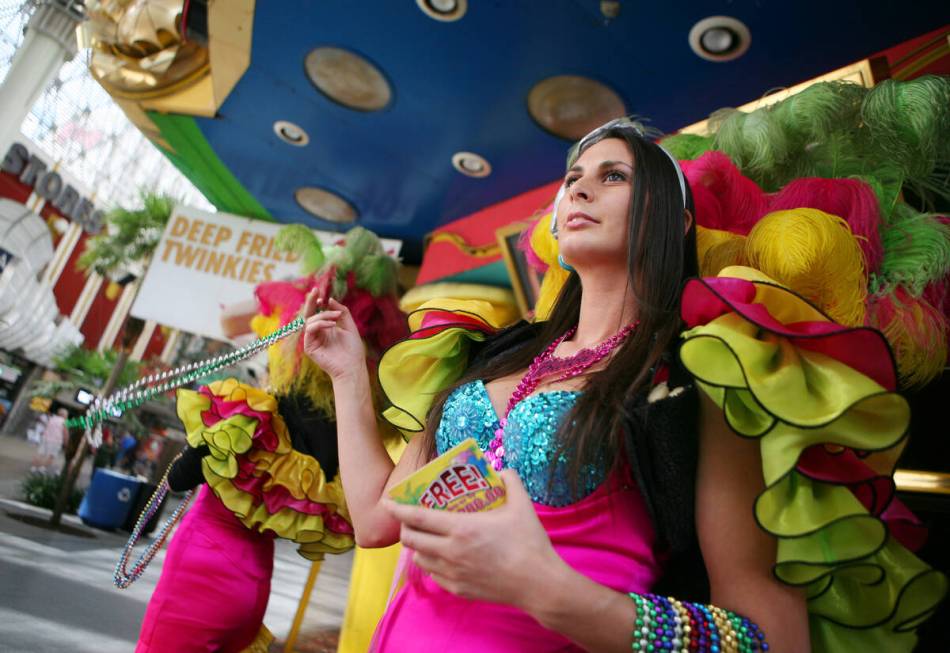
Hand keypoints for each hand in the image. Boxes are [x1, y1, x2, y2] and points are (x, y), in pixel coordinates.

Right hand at [301, 289, 365, 382]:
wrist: (352, 367)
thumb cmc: (353, 350)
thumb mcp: (350, 326)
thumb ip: (342, 312)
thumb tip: (330, 299)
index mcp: (326, 328)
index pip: (318, 312)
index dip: (318, 302)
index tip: (322, 293)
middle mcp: (318, 333)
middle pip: (309, 314)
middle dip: (311, 301)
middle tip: (315, 290)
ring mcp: (312, 340)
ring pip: (310, 321)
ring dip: (323, 315)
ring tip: (336, 317)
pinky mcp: (309, 347)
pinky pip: (310, 330)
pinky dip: (320, 324)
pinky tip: (332, 325)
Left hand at [387, 469, 565, 609]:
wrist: (538, 583)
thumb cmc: (529, 542)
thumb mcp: (522, 505)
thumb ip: (510, 480)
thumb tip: (501, 470)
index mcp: (461, 528)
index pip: (418, 518)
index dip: (398, 510)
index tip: (387, 502)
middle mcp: (450, 551)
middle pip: (412, 540)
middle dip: (404, 528)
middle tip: (410, 520)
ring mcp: (453, 573)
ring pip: (420, 559)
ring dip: (418, 547)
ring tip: (426, 539)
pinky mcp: (459, 589)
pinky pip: (434, 576)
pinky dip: (432, 565)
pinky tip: (442, 559)